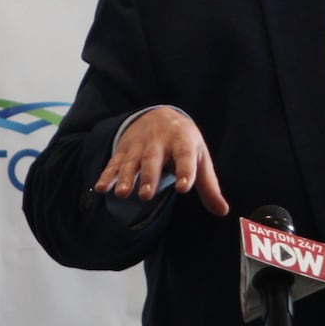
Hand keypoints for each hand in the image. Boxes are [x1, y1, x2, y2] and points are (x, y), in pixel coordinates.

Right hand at [93, 106, 229, 216]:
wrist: (159, 114)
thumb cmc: (184, 143)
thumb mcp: (200, 158)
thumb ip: (209, 186)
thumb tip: (223, 211)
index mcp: (182, 142)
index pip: (185, 157)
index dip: (185, 172)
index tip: (183, 188)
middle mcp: (159, 142)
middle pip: (153, 160)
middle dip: (149, 177)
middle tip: (147, 196)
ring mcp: (139, 146)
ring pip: (131, 162)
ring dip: (126, 177)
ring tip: (123, 194)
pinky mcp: (124, 150)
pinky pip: (114, 163)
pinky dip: (107, 175)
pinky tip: (101, 188)